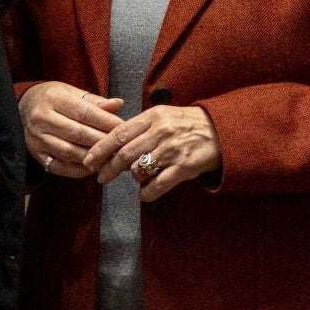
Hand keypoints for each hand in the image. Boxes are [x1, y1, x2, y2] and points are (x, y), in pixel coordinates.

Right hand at [19, 82, 124, 178]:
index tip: (123, 129)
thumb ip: (95, 102)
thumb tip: (119, 104)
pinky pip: (59, 166)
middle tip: (121, 147)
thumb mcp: (72, 93)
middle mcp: (42, 118)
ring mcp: (36, 138)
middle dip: (102, 141)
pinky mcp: (36, 154)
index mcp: (54, 98)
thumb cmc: (54, 99)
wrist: (23, 108)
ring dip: (92, 157)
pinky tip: (93, 167)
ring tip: (110, 158)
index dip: (106, 122)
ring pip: (69, 152)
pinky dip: (78, 170)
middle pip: (77, 133)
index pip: (84, 112)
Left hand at [84, 106, 221, 201]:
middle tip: (101, 178)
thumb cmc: (186, 123)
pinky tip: (145, 193)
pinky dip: (147, 193)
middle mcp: (160, 132)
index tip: (88, 160)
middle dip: (109, 168)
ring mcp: (172, 151)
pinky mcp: (183, 168)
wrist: (220, 130)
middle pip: (125, 154)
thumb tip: (113, 143)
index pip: (119, 133)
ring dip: (133, 178)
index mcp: (153, 117)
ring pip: (139, 170)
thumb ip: (139, 127)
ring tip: (136, 178)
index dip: (100, 149)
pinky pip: (157, 185)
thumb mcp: (162, 115)